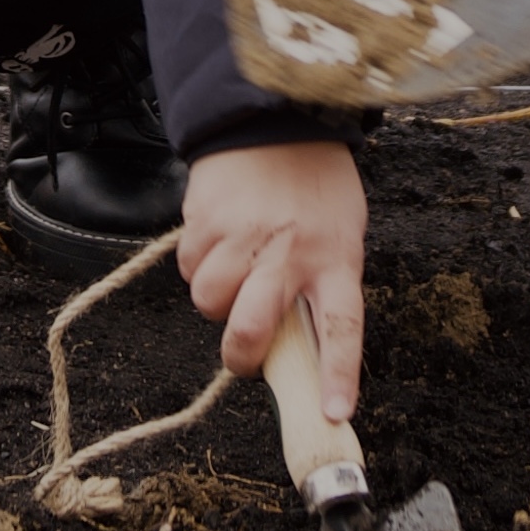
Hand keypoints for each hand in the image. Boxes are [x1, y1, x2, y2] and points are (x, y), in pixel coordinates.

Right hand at [178, 141, 367, 414]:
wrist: (276, 116)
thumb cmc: (315, 184)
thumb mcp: (340, 233)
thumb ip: (323, 283)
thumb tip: (298, 343)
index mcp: (334, 258)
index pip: (341, 327)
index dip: (338, 375)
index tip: (333, 413)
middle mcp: (289, 251)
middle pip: (253, 327)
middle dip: (241, 356)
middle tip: (244, 356)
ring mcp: (242, 235)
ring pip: (209, 301)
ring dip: (216, 300)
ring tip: (234, 274)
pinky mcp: (205, 219)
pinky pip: (188, 266)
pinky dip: (198, 264)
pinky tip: (218, 241)